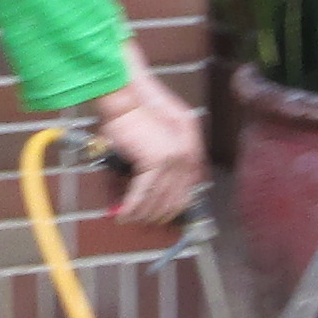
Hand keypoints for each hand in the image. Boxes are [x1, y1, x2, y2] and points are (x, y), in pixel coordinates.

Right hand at [92, 66, 204, 230]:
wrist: (126, 95)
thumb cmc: (135, 109)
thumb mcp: (159, 129)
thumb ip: (165, 150)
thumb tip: (156, 176)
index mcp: (191, 143)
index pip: (192, 180)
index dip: (181, 199)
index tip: (170, 211)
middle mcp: (187, 152)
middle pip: (178, 193)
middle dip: (162, 211)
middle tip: (150, 222)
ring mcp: (173, 158)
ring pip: (159, 196)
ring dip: (144, 212)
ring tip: (133, 220)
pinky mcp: (155, 161)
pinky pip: (143, 192)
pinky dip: (133, 205)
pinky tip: (124, 215)